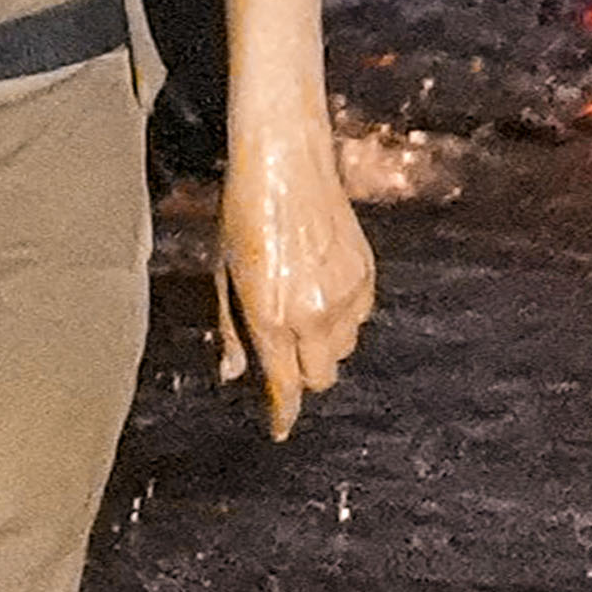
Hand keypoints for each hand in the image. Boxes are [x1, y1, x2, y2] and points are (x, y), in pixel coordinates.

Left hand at [214, 106, 376, 437]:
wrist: (286, 163)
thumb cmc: (242, 214)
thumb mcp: (223, 273)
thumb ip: (230, 328)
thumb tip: (233, 373)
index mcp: (272, 317)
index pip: (285, 387)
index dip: (282, 413)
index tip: (278, 428)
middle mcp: (314, 314)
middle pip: (319, 377)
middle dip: (300, 374)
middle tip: (281, 352)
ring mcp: (347, 295)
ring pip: (342, 349)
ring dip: (322, 345)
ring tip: (297, 310)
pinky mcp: (368, 275)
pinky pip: (360, 317)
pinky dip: (343, 316)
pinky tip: (320, 288)